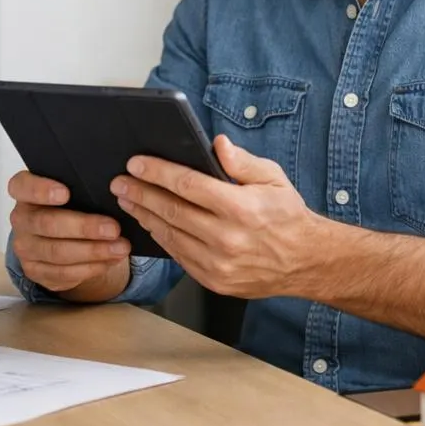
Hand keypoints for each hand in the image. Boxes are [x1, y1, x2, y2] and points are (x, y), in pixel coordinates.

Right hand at [7, 172, 131, 300]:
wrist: (62, 236)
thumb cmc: (70, 205)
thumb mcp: (73, 191)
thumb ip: (81, 188)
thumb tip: (114, 189)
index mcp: (24, 192)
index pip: (22, 186)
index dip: (41, 190)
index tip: (65, 193)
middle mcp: (20, 219)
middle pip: (47, 223)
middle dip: (84, 227)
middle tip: (113, 228)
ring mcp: (25, 247)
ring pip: (57, 252)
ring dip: (93, 251)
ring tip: (121, 247)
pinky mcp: (35, 271)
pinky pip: (63, 272)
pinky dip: (91, 267)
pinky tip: (110, 260)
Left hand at [110, 135, 326, 298]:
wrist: (305, 262)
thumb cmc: (287, 215)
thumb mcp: (273, 178)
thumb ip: (242, 161)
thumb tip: (217, 144)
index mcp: (241, 208)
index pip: (188, 185)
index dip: (158, 172)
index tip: (136, 163)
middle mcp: (227, 238)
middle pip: (171, 210)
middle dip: (141, 193)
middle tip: (119, 182)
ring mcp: (219, 264)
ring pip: (169, 235)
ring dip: (144, 216)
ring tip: (128, 200)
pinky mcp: (214, 281)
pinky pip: (178, 256)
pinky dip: (161, 237)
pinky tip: (151, 223)